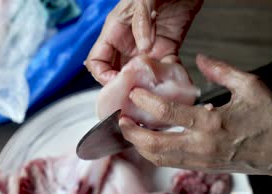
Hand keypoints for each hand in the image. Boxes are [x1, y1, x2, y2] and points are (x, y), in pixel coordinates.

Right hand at [85, 0, 202, 84]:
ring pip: (141, 76)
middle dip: (125, 86)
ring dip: (147, 85)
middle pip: (117, 74)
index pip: (97, 61)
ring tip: (154, 92)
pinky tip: (174, 82)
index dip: (103, 76)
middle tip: (136, 94)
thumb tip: (143, 47)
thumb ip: (141, 21)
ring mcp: (147, 49)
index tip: (117, 84)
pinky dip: (169, 78)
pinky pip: (164, 69)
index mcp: (114, 32)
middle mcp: (128, 43)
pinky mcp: (166, 49)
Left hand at [119, 54, 271, 177]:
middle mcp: (202, 146)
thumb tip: (200, 59)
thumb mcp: (250, 86)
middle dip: (132, 133)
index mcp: (212, 123)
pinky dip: (154, 153)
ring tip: (129, 130)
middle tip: (121, 119)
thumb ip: (221, 71)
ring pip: (159, 158)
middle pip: (154, 144)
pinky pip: (171, 163)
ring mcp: (201, 161)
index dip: (146, 103)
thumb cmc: (271, 120)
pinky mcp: (203, 168)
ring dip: (139, 145)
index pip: (168, 113)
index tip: (134, 94)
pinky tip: (148, 142)